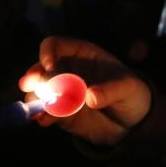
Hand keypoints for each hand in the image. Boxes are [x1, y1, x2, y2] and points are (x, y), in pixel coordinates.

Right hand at [19, 36, 151, 145]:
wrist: (133, 120)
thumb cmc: (131, 92)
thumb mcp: (127, 88)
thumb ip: (110, 90)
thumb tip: (90, 97)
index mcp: (81, 54)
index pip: (55, 45)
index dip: (48, 53)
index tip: (49, 66)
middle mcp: (66, 71)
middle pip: (41, 68)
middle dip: (35, 77)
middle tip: (32, 86)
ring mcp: (61, 93)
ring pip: (39, 91)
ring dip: (35, 99)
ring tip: (40, 110)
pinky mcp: (61, 113)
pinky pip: (46, 112)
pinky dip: (42, 115)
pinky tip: (44, 121)